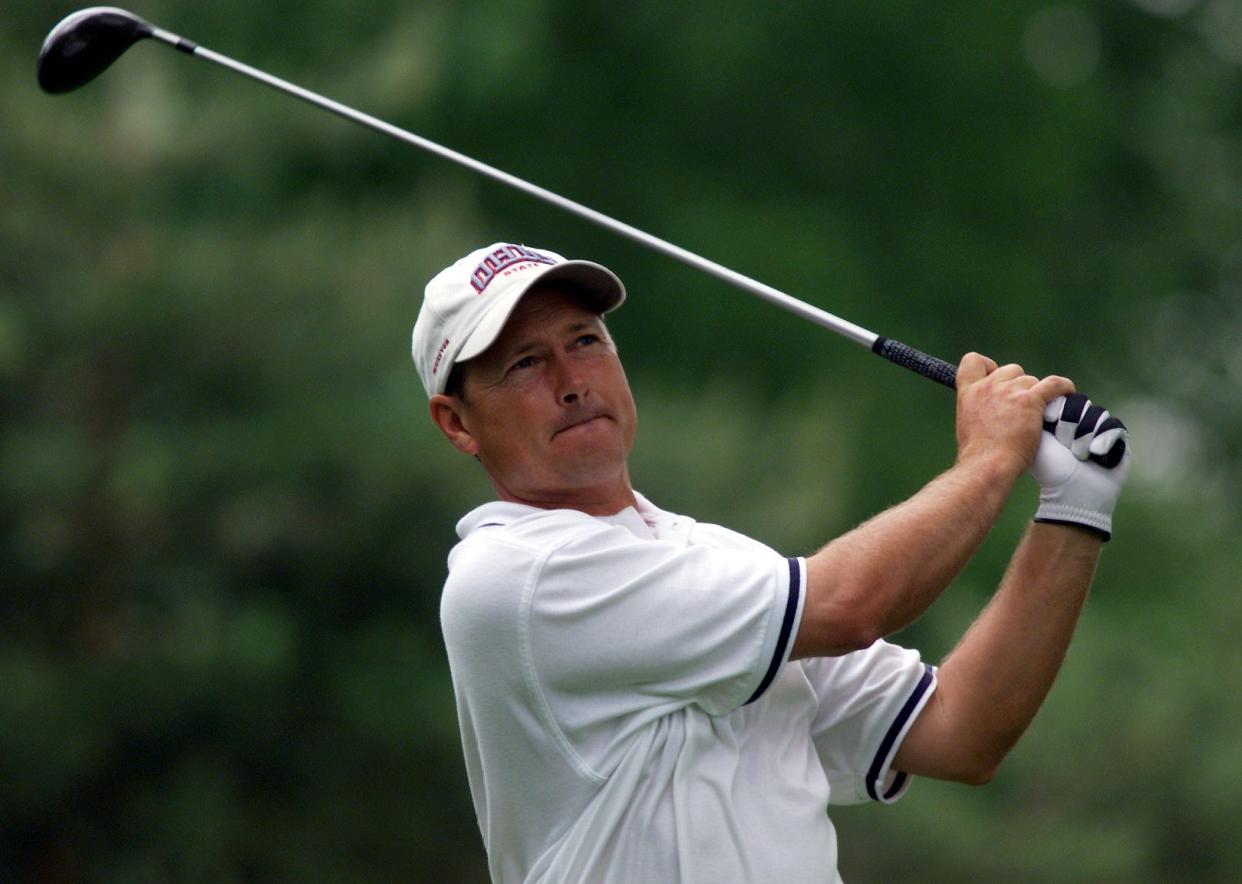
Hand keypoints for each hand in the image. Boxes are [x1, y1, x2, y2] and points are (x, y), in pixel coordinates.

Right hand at [955, 353, 1075, 476]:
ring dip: (1036, 394)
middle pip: (1011, 370)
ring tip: (1039, 414)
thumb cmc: (978, 454)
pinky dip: (1063, 387)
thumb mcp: (967, 423)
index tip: (996, 379)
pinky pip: (1054, 384)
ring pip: (1031, 380)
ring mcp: (1009, 391)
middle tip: (1022, 407)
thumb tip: (992, 411)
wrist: (988, 465)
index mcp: (968, 392)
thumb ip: (978, 409)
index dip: (988, 367)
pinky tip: (1068, 393)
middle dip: (1018, 385)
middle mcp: (988, 386)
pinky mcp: (1030, 400)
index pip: (973, 360)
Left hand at [1029, 393, 1130, 540]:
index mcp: (1060, 417)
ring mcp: (1100, 428)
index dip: (1058, 410)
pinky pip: (1113, 425)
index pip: (1063, 397)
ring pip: (1097, 414)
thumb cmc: (1050, 469)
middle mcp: (1081, 420)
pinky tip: (1095, 454)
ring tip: (1078, 455)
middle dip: (1070, 425)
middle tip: (1064, 445)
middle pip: (1080, 403)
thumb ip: (1033, 414)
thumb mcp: (1036, 439)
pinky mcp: (1117, 438)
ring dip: (1085, 436)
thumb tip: (1033, 391)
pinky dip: (1103, 440)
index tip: (1050, 424)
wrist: (1071, 494)